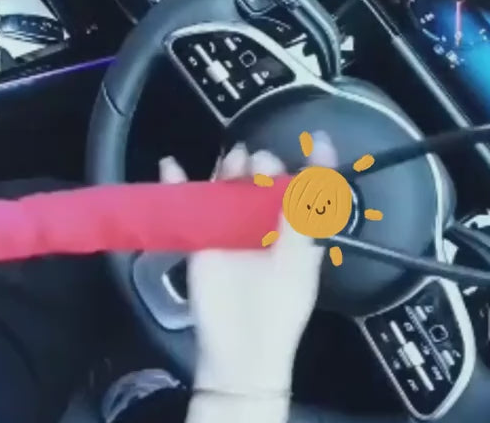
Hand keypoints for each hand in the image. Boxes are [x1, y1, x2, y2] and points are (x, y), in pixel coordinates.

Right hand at [160, 135, 333, 421]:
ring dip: (229, 169)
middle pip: (262, 182)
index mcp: (297, 232)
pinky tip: (172, 166)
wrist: (242, 348)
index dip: (314, 165)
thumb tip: (307, 182)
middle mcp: (264, 225)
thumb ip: (304, 222)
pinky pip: (187, 205)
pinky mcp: (201, 238)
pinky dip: (176, 184)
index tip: (317, 140)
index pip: (308, 191)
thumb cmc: (280, 309)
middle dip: (264, 166)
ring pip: (227, 188)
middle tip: (261, 166)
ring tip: (234, 161)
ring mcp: (230, 230)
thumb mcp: (301, 264)